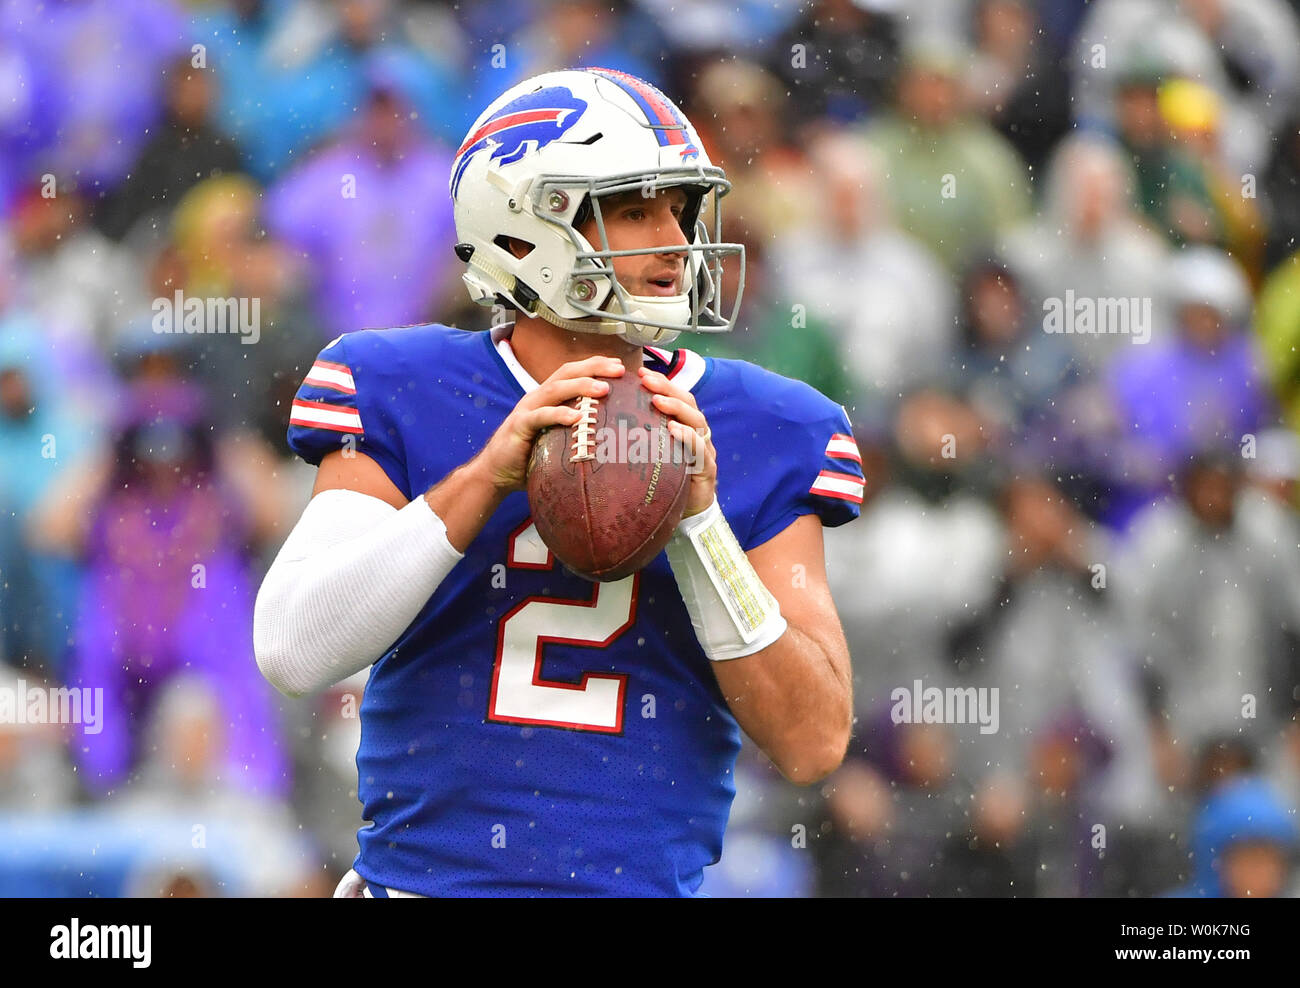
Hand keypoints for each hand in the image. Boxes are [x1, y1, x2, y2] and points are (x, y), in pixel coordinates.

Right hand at [475, 355, 625, 492]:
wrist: (497, 472)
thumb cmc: (531, 457)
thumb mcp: (558, 439)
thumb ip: (577, 432)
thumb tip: (611, 437)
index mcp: (548, 398)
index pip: (573, 373)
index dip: (595, 365)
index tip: (620, 366)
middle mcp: (538, 398)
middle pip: (567, 373)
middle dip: (594, 367)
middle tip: (619, 370)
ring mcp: (528, 409)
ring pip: (555, 389)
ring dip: (581, 386)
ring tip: (604, 388)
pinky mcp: (519, 426)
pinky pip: (540, 416)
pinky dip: (559, 414)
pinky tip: (576, 417)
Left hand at [638, 366, 715, 518]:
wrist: (688, 513)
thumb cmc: (667, 481)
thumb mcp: (652, 455)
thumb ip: (641, 438)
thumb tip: (608, 423)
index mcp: (685, 427)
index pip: (677, 398)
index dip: (662, 383)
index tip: (641, 372)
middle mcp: (698, 434)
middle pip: (688, 403)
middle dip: (668, 388)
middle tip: (647, 380)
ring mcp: (705, 450)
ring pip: (697, 422)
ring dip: (677, 408)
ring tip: (658, 400)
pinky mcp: (707, 469)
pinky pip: (700, 449)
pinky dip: (688, 437)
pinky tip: (674, 430)